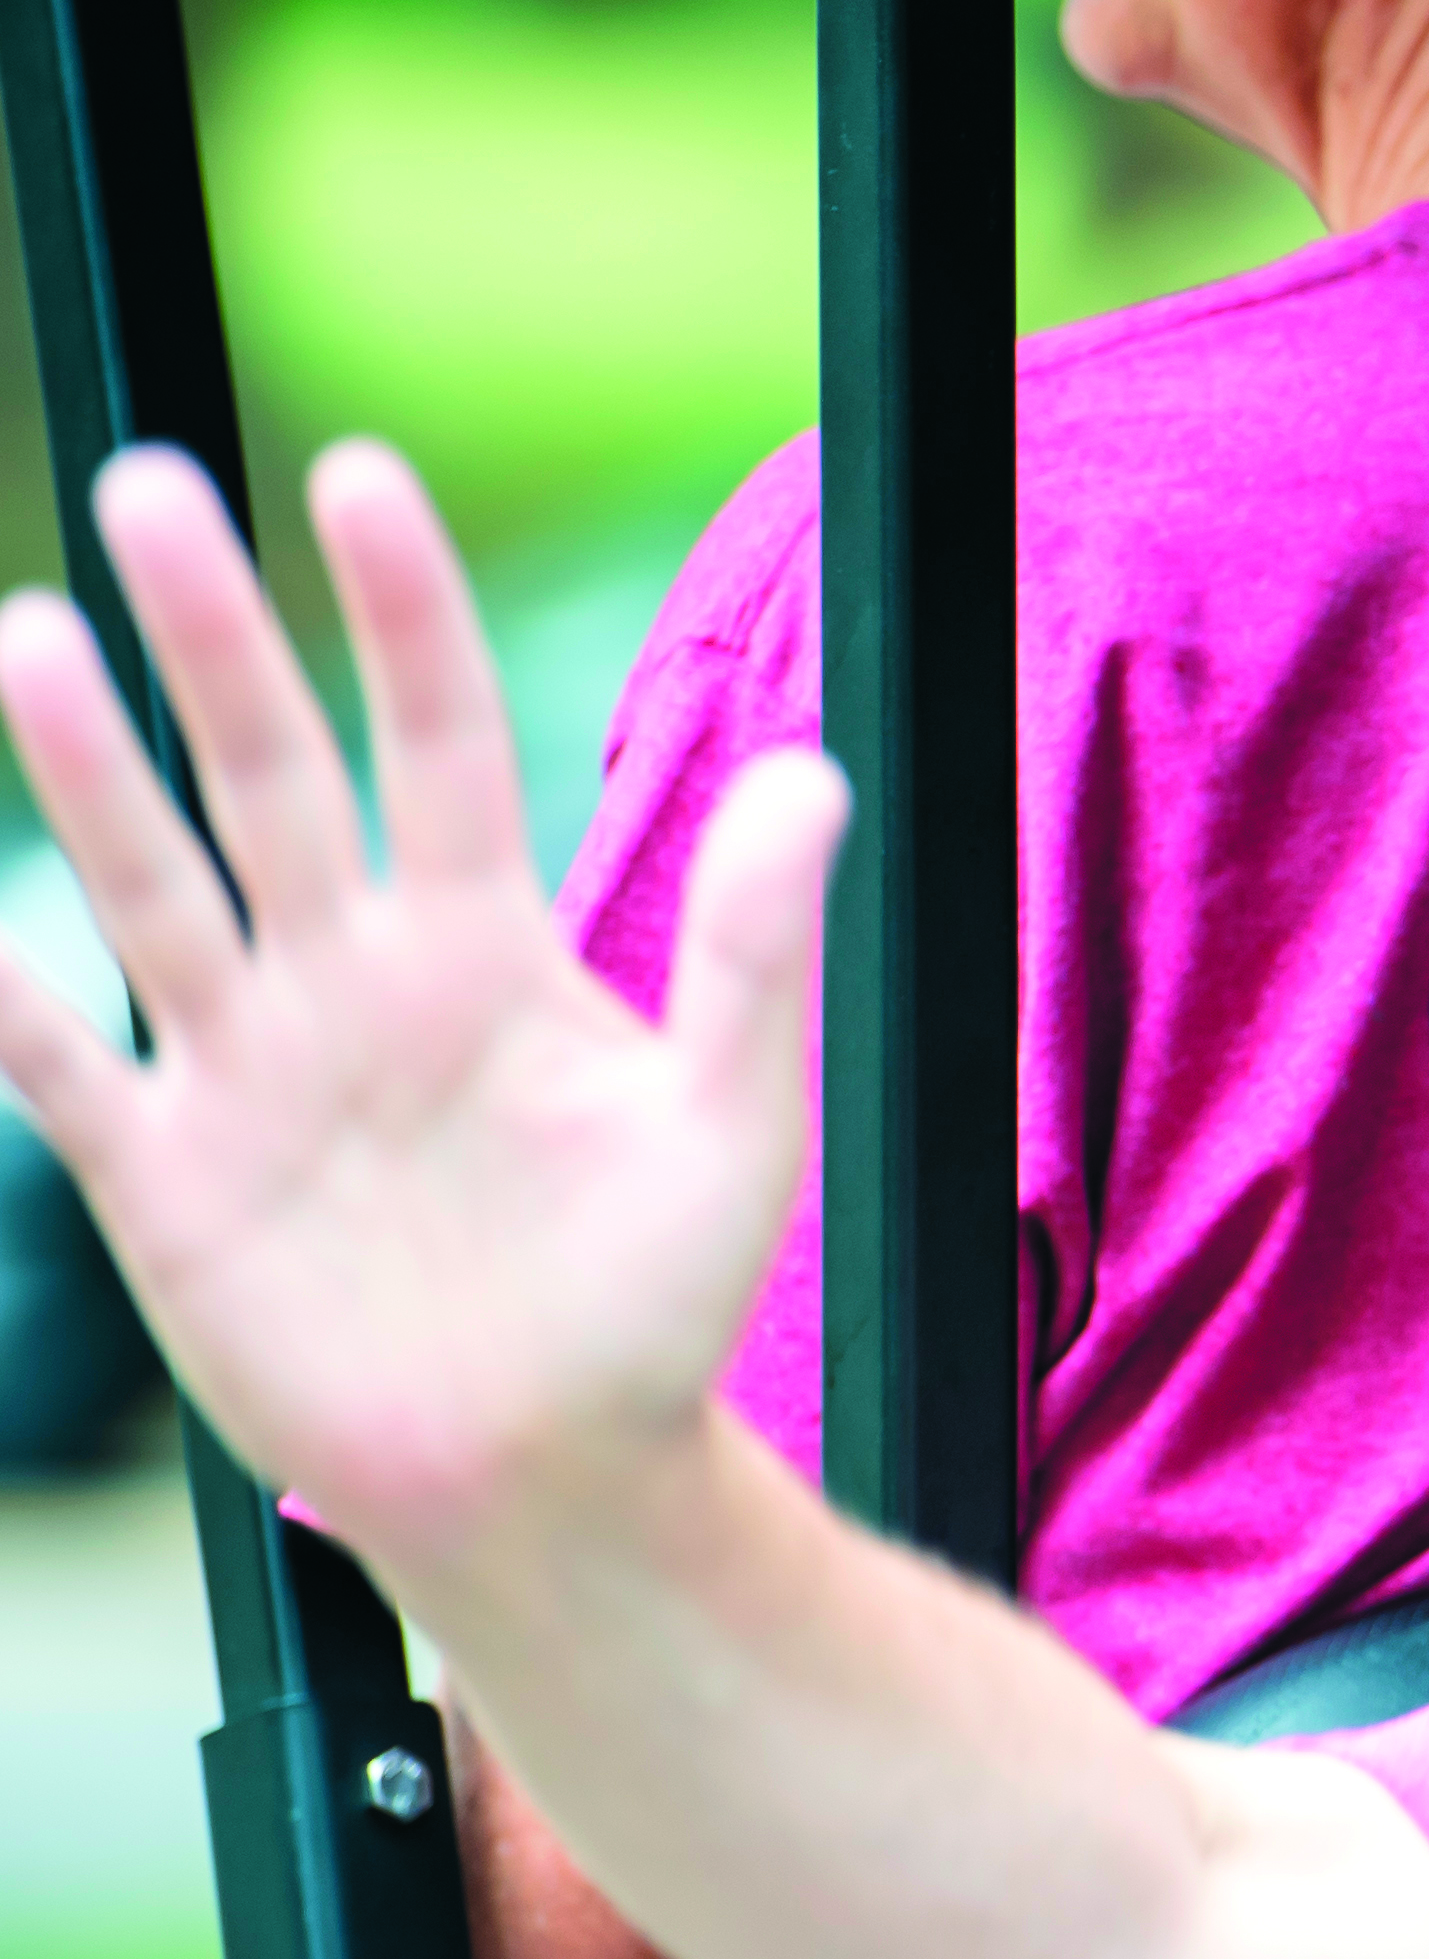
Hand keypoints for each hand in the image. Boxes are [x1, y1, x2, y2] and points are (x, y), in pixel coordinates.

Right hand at [0, 442, 839, 1580]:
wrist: (556, 1481)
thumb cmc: (654, 1309)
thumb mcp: (733, 1128)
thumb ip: (757, 953)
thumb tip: (819, 779)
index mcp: (485, 946)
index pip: (436, 740)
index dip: (402, 615)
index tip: (363, 477)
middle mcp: (351, 975)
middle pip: (268, 772)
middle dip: (214, 637)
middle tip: (154, 487)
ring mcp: (247, 1064)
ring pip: (154, 880)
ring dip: (89, 766)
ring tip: (34, 635)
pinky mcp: (165, 1173)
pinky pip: (56, 1057)